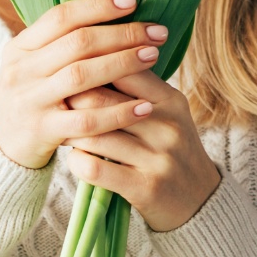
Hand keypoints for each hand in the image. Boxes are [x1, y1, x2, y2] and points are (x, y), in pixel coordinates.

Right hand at [0, 0, 170, 170]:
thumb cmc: (31, 98)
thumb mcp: (33, 65)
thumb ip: (62, 43)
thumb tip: (115, 13)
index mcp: (20, 46)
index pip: (61, 16)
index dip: (98, 6)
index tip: (132, 0)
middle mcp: (22, 69)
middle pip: (77, 43)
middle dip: (121, 34)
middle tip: (157, 32)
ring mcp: (30, 100)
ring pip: (81, 75)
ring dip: (122, 63)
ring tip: (153, 55)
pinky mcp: (42, 131)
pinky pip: (86, 121)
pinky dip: (118, 113)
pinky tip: (144, 107)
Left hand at [62, 71, 220, 232]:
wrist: (201, 201)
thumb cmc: (172, 149)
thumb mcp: (168, 113)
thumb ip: (138, 88)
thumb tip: (92, 56)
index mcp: (171, 100)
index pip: (124, 68)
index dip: (90, 66)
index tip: (70, 69)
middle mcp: (167, 126)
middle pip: (102, 99)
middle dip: (72, 97)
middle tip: (55, 100)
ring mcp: (158, 158)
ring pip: (94, 135)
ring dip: (70, 131)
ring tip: (62, 128)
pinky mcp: (146, 188)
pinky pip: (95, 169)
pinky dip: (77, 161)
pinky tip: (76, 159)